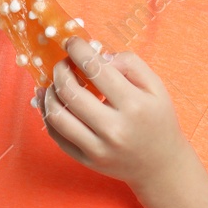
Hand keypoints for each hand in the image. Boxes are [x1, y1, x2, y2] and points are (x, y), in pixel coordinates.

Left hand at [38, 37, 187, 189]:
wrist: (160, 165)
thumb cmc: (158, 121)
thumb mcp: (156, 87)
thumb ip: (130, 64)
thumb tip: (98, 56)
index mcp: (133, 105)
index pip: (95, 69)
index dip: (78, 50)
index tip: (72, 42)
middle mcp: (113, 128)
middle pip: (69, 91)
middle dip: (60, 69)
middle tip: (63, 64)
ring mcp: (97, 147)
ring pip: (56, 115)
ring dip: (49, 92)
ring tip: (56, 83)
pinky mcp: (85, 160)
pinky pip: (56, 135)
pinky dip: (47, 114)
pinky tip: (50, 102)